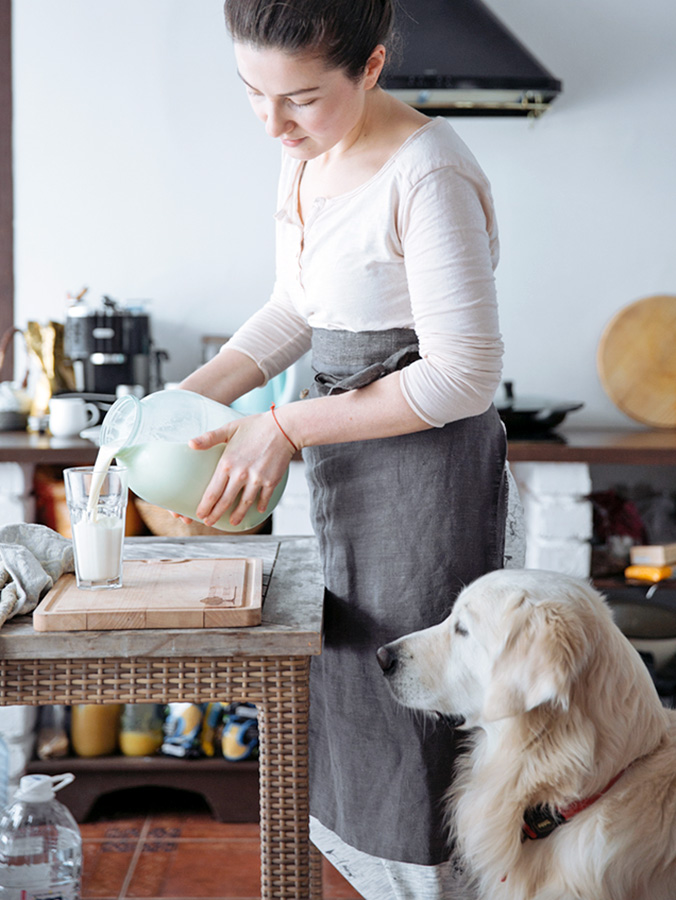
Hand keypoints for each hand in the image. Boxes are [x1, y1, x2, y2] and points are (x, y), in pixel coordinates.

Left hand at [189, 410, 295, 527]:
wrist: (283, 428)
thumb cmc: (255, 426)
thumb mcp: (229, 428)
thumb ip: (209, 438)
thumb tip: (190, 444)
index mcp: (227, 463)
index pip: (212, 492)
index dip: (205, 506)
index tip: (200, 514)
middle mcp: (240, 475)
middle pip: (225, 501)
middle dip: (215, 515)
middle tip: (209, 522)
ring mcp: (257, 479)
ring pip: (244, 503)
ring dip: (237, 516)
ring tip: (233, 522)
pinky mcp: (271, 481)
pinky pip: (263, 498)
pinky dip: (260, 506)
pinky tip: (257, 510)